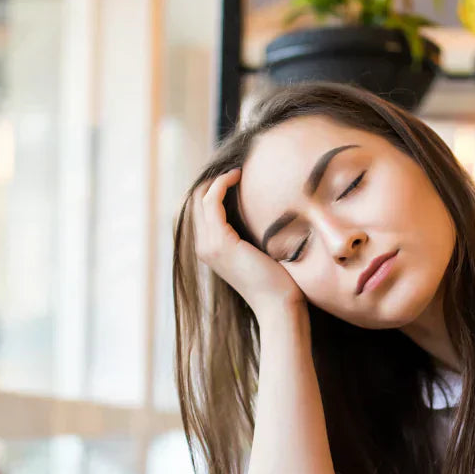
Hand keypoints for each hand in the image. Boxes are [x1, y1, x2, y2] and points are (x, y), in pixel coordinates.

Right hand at [193, 168, 304, 317]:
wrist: (278, 305)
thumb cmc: (277, 283)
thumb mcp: (260, 253)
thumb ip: (251, 235)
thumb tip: (260, 213)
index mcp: (211, 250)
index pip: (201, 211)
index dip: (213, 189)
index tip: (234, 176)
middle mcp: (204, 248)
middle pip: (196, 202)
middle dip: (212, 181)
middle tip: (235, 168)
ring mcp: (209, 246)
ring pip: (201, 198)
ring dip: (218, 179)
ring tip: (238, 170)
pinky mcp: (221, 242)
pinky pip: (212, 202)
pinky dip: (222, 184)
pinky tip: (238, 176)